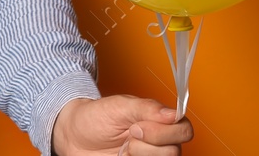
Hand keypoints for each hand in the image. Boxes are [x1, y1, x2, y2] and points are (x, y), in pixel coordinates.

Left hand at [52, 95, 192, 155]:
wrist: (74, 136)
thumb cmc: (96, 117)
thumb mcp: (118, 106)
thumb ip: (147, 108)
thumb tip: (174, 113)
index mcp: (159, 121)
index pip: (184, 130)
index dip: (165, 131)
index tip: (138, 126)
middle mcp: (159, 141)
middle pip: (174, 151)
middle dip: (146, 145)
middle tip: (128, 136)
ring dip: (138, 155)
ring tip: (122, 148)